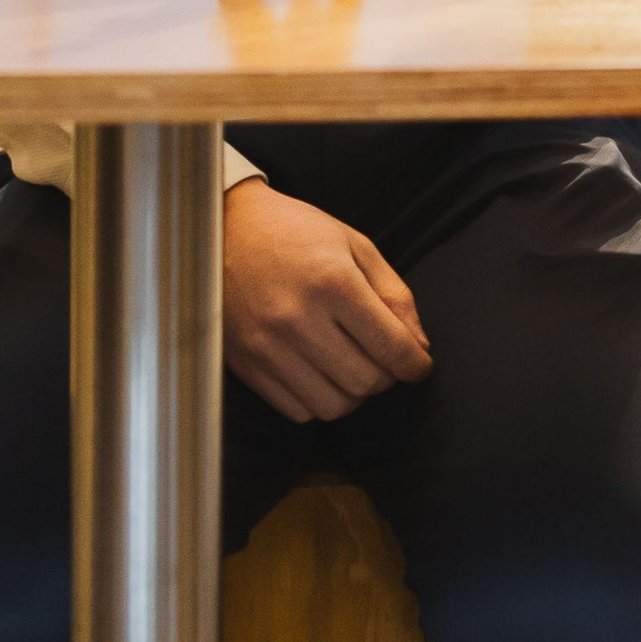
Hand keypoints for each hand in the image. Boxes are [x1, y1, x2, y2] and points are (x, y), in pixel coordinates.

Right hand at [222, 181, 430, 421]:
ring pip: (334, 406)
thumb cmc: (294, 233)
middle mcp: (297, 319)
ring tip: (351, 365)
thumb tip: (419, 348)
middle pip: (365, 382)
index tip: (419, 364)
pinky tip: (320, 372)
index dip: (416, 364)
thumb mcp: (356, 246)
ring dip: (353, 394)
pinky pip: (298, 411)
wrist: (221, 230)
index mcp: (332, 282)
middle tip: (383, 359)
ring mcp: (266, 346)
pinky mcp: (246, 365)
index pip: (392, 348)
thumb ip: (395, 295)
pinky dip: (318, 400)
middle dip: (386, 377)